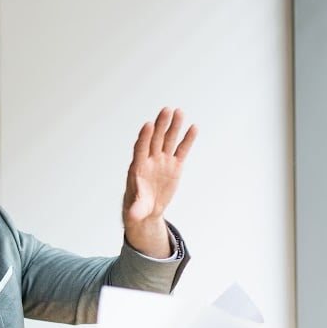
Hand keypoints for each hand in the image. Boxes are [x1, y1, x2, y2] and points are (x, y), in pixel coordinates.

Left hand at [122, 107, 196, 257]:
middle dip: (160, 125)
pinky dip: (187, 139)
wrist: (148, 207)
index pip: (141, 148)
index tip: (148, 125)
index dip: (144, 137)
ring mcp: (163, 161)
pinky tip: (193, 127)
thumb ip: (136, 210)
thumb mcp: (137, 209)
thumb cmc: (139, 206)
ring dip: (174, 127)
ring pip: (168, 140)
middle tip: (166, 110)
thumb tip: (133, 217)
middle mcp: (150, 160)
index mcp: (138, 167)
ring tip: (179, 112)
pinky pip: (181, 150)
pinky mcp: (175, 165)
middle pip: (155, 139)